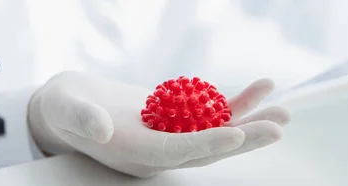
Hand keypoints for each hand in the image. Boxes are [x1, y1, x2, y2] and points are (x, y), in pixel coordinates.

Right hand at [27, 71, 289, 177]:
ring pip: (220, 131)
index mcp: (136, 153)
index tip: (239, 133)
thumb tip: (100, 129)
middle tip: (278, 128)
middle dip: (246, 138)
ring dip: (252, 120)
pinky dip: (237, 101)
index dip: (210, 143)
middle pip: (211, 148)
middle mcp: (161, 149)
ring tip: (283, 109)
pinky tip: (261, 89)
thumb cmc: (64, 109)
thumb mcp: (64, 110)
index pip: (180, 151)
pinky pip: (214, 112)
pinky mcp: (179, 119)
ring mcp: (173, 135)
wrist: (71, 108)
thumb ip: (81, 120)